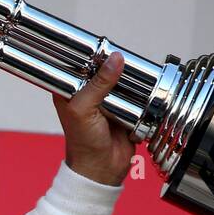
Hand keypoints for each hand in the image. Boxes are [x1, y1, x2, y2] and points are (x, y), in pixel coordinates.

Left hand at [52, 50, 134, 185]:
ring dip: (130, 80)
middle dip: (114, 64)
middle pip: (104, 67)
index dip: (89, 52)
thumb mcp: (83, 109)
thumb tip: (115, 60)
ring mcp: (107, 100)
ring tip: (134, 78)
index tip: (103, 45)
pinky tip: (142, 90)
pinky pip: (136, 93)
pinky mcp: (125, 108)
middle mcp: (88, 92)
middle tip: (123, 61)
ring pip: (122, 78)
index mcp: (71, 89)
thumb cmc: (83, 144)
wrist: (102, 170)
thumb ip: (98, 84)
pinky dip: (140, 93)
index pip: (79, 61)